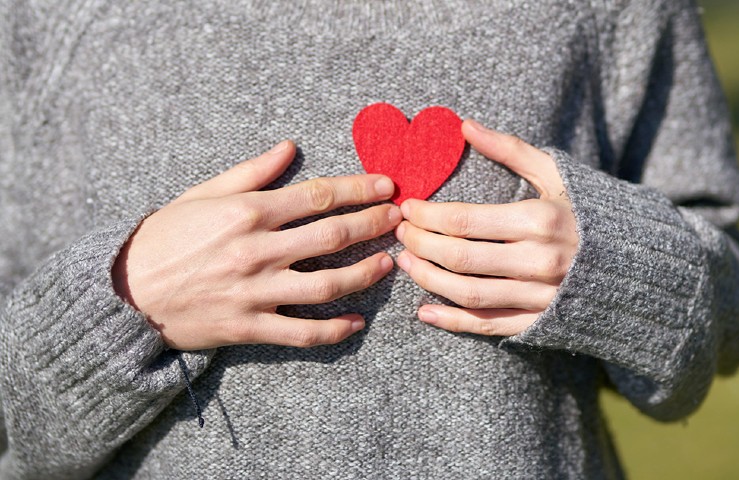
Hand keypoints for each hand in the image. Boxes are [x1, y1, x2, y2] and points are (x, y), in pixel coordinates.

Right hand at [112, 140, 401, 349]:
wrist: (125, 292)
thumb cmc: (164, 237)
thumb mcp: (203, 194)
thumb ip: (251, 172)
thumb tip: (290, 147)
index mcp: (247, 211)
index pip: (318, 195)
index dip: (359, 189)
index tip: (387, 186)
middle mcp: (257, 249)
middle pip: (332, 235)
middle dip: (373, 224)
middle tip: (400, 219)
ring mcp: (256, 291)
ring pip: (326, 283)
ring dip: (364, 273)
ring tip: (388, 263)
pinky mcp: (250, 326)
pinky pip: (302, 332)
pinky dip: (334, 330)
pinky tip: (356, 322)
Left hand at [395, 120, 577, 335]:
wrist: (641, 265)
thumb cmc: (590, 212)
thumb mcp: (556, 174)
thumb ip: (509, 149)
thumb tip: (464, 125)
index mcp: (540, 219)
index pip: (463, 220)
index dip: (427, 215)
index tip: (407, 207)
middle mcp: (539, 261)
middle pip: (459, 256)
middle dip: (419, 243)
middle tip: (400, 233)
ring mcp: (539, 296)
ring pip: (467, 293)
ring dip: (427, 279)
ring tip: (405, 263)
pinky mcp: (539, 323)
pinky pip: (487, 326)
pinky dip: (452, 321)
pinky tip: (424, 311)